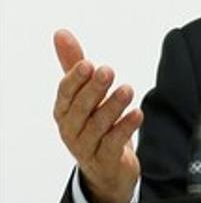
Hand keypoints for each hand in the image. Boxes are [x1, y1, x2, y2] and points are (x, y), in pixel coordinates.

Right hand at [52, 29, 142, 202]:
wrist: (106, 168)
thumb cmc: (93, 124)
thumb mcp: (83, 94)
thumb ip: (74, 65)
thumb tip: (61, 33)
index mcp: (64, 111)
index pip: (65, 93)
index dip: (75, 79)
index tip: (88, 64)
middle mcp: (72, 128)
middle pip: (81, 108)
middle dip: (94, 89)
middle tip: (108, 71)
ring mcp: (87, 146)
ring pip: (98, 126)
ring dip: (113, 106)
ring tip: (127, 90)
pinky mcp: (105, 159)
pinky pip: (113, 144)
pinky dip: (125, 128)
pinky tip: (137, 114)